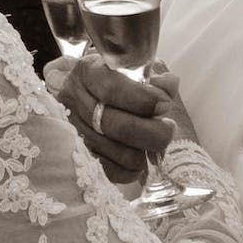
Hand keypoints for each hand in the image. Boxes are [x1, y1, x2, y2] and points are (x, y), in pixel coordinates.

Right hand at [55, 57, 189, 182]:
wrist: (90, 97)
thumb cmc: (120, 81)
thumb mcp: (136, 71)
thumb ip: (155, 80)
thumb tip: (169, 88)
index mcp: (88, 72)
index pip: (113, 90)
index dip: (144, 100)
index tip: (166, 104)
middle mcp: (73, 101)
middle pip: (117, 126)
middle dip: (153, 132)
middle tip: (169, 128)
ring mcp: (72, 131)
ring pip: (119, 152)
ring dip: (145, 151)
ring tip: (154, 142)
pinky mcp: (78, 156)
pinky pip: (111, 171)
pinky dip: (133, 169)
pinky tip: (140, 157)